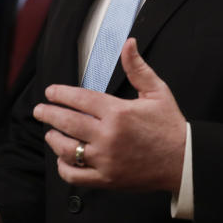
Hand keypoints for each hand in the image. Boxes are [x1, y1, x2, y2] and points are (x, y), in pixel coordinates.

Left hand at [32, 38, 185, 191]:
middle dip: (48, 114)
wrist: (183, 161)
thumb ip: (137, 67)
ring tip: (50, 132)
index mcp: (119, 112)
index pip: (79, 99)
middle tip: (39, 110)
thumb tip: (128, 43)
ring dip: (54, 139)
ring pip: (67, 149)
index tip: (51, 92)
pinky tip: (63, 158)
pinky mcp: (107, 179)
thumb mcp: (157, 91)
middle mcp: (108, 136)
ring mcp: (106, 159)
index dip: (61, 94)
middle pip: (67, 122)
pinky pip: (75, 175)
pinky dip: (64, 167)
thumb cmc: (170, 126)